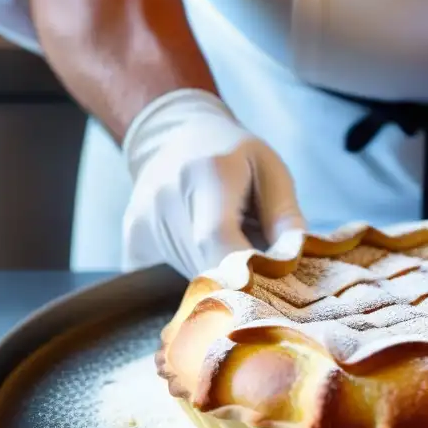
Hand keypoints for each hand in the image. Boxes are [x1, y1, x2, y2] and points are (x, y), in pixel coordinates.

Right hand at [121, 89, 305, 277]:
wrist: (176, 137)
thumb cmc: (236, 157)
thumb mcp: (271, 171)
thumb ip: (285, 216)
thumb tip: (294, 262)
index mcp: (207, 173)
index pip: (218, 238)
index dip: (243, 272)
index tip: (269, 290)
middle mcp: (165, 197)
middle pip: (204, 264)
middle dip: (237, 278)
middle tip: (259, 269)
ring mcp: (143, 221)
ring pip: (188, 275)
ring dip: (216, 275)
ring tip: (229, 246)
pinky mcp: (132, 241)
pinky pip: (165, 280)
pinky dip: (191, 276)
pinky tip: (202, 250)